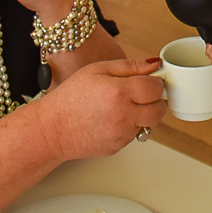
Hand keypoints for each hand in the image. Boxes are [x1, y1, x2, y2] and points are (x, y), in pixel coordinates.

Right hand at [37, 58, 167, 159]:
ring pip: (148, 123)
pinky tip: (111, 119)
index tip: (149, 81)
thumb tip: (154, 64)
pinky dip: (129, 126)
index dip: (155, 83)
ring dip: (143, 114)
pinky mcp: (118, 147)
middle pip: (159, 110)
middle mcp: (124, 116)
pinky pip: (134, 134)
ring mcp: (122, 134)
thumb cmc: (70, 98)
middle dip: (155, 100)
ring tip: (121, 106)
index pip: (156, 88)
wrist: (52, 128)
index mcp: (120, 92)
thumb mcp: (97, 70)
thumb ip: (130, 66)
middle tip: (142, 94)